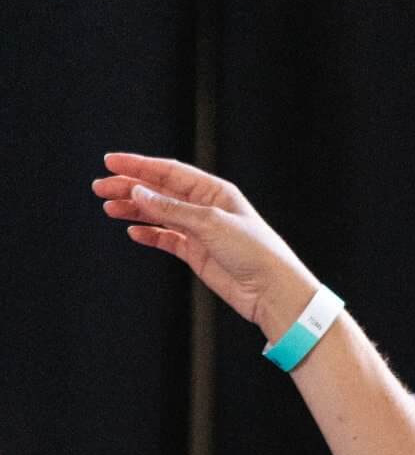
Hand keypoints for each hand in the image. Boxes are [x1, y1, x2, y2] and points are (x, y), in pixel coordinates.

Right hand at [92, 154, 316, 342]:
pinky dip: (150, 234)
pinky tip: (133, 230)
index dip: (139, 165)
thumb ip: (172, 208)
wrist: (273, 291)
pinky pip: (167, 239)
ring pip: (159, 214)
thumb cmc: (255, 252)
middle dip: (129, 187)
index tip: (111, 162)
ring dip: (134, 210)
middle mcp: (205, 207)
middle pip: (159, 192)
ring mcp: (200, 231)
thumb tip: (139, 192)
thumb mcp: (211, 223)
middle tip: (101, 188)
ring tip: (109, 208)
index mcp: (214, 191)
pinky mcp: (198, 254)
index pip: (169, 172)